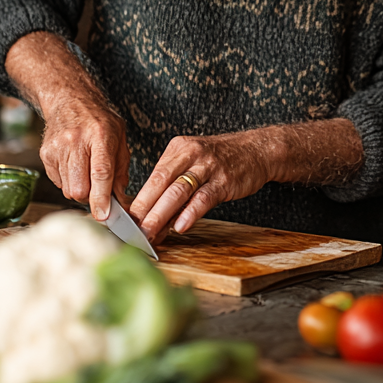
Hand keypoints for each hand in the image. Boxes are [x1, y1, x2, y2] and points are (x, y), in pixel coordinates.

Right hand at [37, 97, 129, 220]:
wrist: (70, 99)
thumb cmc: (99, 120)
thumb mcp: (120, 138)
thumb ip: (122, 170)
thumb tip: (121, 201)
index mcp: (100, 136)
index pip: (100, 173)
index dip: (101, 198)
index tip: (104, 215)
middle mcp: (76, 141)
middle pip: (80, 188)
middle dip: (90, 197)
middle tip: (98, 190)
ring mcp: (57, 148)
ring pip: (68, 189)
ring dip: (80, 190)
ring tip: (86, 173)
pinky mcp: (45, 154)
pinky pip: (58, 182)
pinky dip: (68, 181)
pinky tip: (74, 166)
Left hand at [129, 131, 279, 242]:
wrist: (256, 150)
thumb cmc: (221, 161)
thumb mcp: (193, 164)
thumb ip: (174, 188)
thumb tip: (155, 219)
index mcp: (176, 150)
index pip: (152, 178)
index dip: (138, 201)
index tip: (126, 222)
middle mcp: (190, 154)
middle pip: (160, 184)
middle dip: (144, 210)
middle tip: (132, 231)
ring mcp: (208, 166)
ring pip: (178, 192)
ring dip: (161, 215)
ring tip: (149, 233)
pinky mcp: (224, 180)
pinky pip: (203, 198)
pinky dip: (190, 213)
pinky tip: (181, 227)